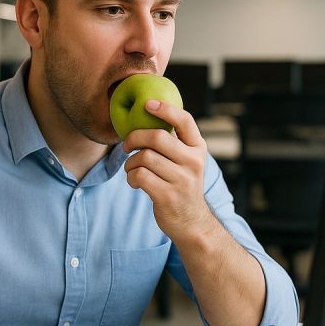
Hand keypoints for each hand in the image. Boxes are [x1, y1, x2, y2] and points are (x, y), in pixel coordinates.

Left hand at [122, 100, 214, 239]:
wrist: (191, 221)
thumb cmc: (181, 185)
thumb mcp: (187, 161)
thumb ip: (175, 142)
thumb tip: (149, 114)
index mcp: (198, 149)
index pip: (184, 120)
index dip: (165, 109)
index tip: (147, 104)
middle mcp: (193, 162)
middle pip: (157, 137)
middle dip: (135, 138)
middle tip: (127, 145)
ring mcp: (182, 180)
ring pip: (144, 158)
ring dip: (130, 163)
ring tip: (132, 169)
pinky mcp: (167, 195)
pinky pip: (139, 176)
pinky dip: (131, 177)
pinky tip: (135, 181)